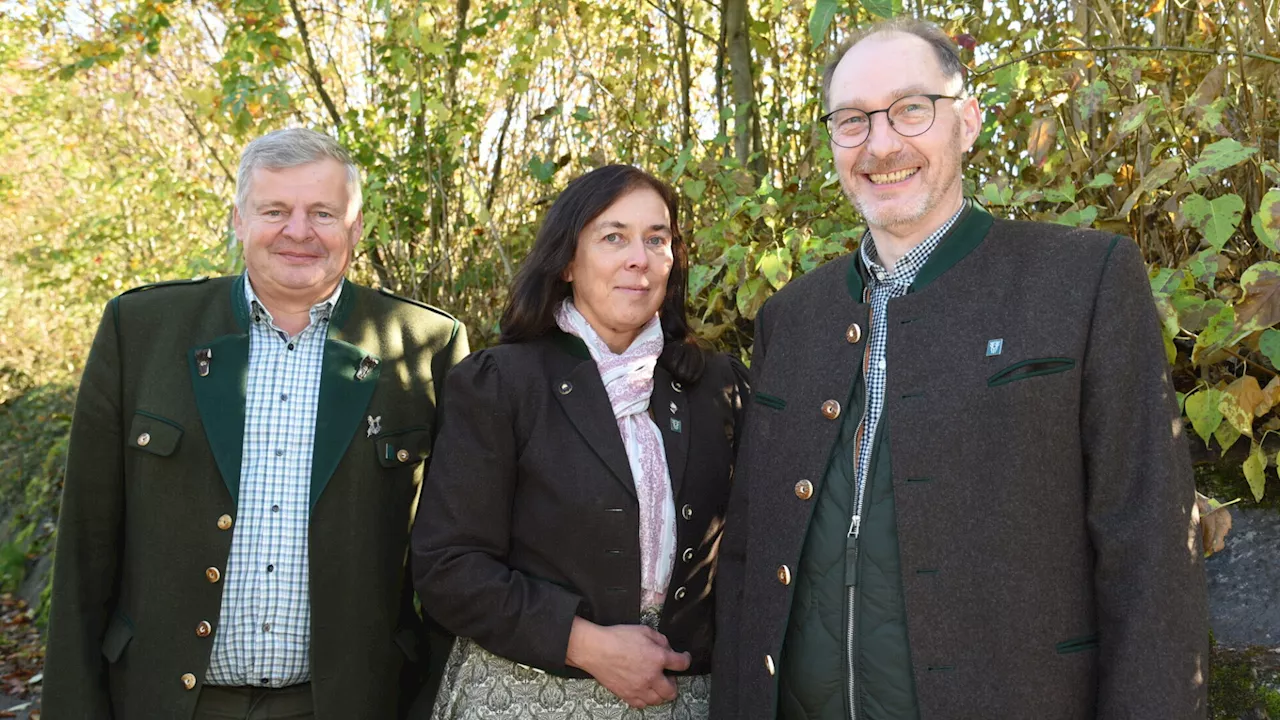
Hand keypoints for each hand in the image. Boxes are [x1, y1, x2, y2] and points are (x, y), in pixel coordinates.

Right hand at [565, 617, 691, 708]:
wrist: (595, 649)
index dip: (686, 660)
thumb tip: (667, 648)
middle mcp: (651, 676)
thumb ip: (660, 639)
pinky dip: (646, 699)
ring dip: (661, 693)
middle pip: (672, 690)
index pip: (681, 664)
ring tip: (656, 684)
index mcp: (658, 658)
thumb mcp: (643, 630)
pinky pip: (642, 704)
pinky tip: (643, 690)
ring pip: (658, 700)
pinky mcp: (627, 695)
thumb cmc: (617, 638)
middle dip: (674, 683)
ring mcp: (639, 688)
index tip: (684, 659)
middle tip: (669, 676)